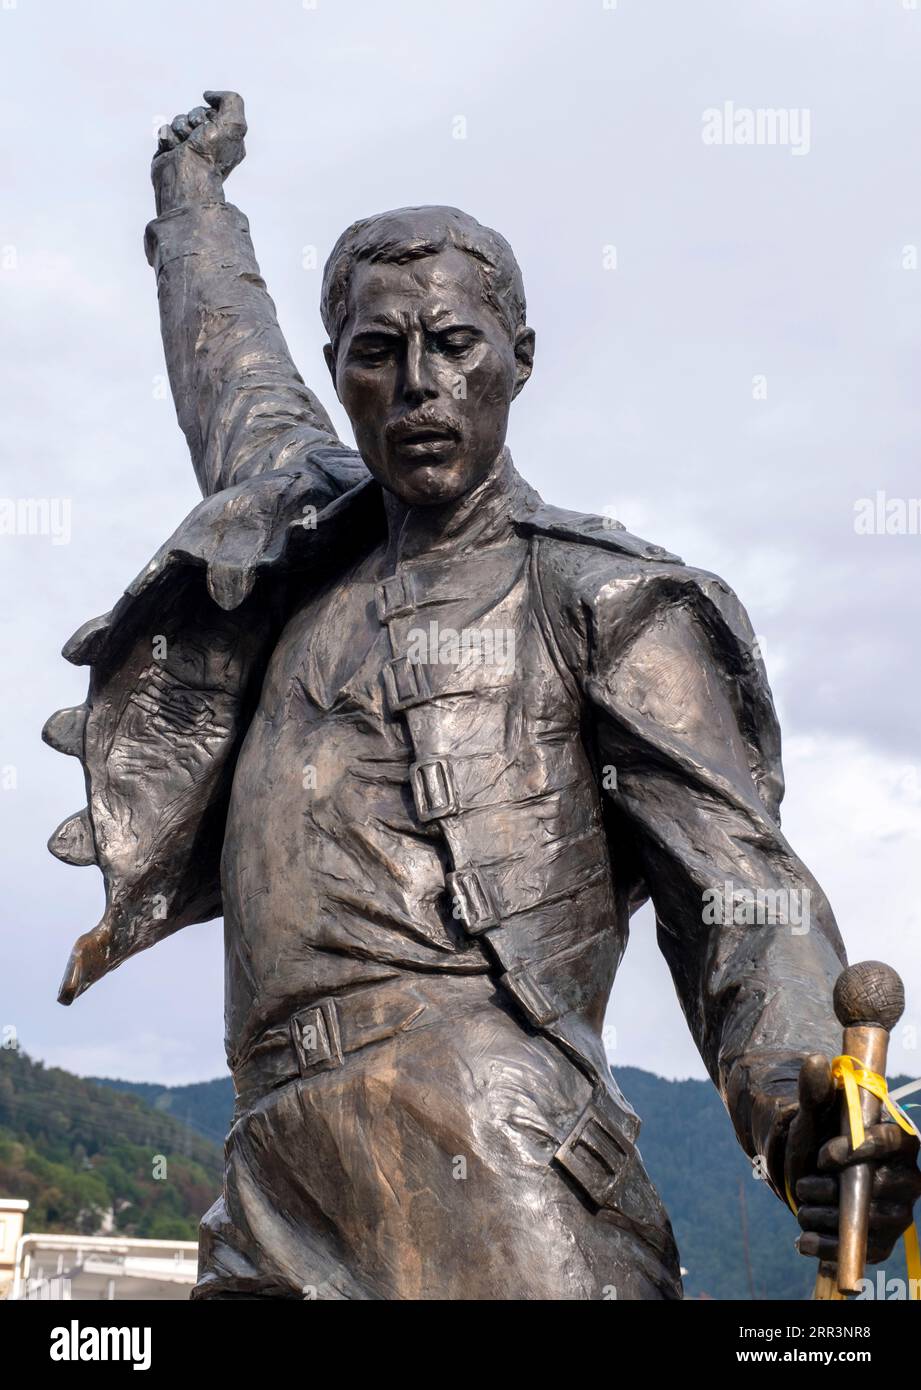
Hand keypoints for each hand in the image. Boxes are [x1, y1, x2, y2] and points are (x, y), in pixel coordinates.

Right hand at [151, 91, 246, 213]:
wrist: (186, 178)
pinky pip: (164, 131)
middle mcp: (209, 144)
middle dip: (193, 121)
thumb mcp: (234, 122)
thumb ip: (231, 100)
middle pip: (194, 114)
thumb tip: (208, 96)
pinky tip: (173, 152)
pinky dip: (168, 138)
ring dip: (180, 130)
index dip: (209, 116)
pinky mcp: (170, 151)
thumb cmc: (211, 154)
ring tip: (184, 146)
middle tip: (196, 138)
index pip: (213, 111)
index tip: (212, 130)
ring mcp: (189, 148)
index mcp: (227, 139)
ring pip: (178, 121)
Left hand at [784, 1053, 920, 1263]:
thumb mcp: (814, 1113)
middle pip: (877, 1186)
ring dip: (827, 1215)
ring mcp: (899, 1214)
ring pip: (867, 1220)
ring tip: (802, 1205)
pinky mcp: (885, 1243)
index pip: (891, 1141)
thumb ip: (815, 1089)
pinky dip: (829, 1247)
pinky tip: (804, 1239)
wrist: (813, 1175)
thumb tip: (816, 1062)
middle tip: (803, 1184)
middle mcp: (908, 1178)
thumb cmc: (820, 1138)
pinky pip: (861, 1250)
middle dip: (835, 1188)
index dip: (858, 1149)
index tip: (824, 1155)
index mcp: (899, 1139)